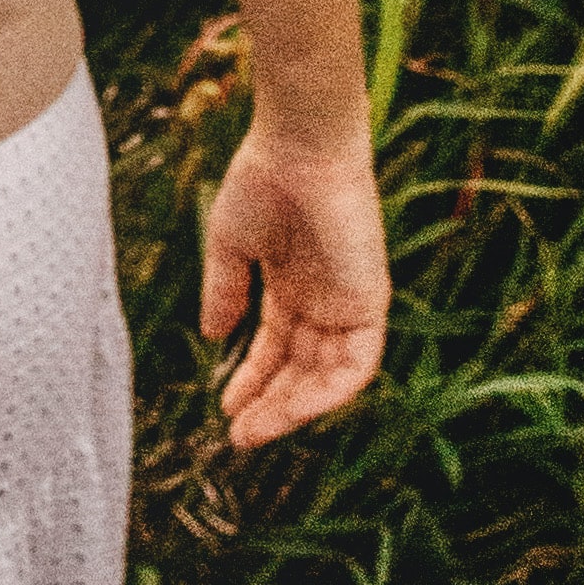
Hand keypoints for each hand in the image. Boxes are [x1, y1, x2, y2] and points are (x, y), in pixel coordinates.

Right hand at [199, 119, 388, 446]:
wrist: (299, 147)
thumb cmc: (263, 182)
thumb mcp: (230, 246)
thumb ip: (224, 292)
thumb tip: (213, 338)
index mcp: (291, 284)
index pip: (276, 349)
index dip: (252, 381)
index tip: (226, 410)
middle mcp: (322, 299)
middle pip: (300, 370)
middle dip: (270, 405)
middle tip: (240, 437)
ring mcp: (348, 303)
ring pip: (327, 377)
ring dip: (294, 408)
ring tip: (257, 431)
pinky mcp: (370, 303)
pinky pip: (357, 365)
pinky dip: (329, 393)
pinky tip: (296, 410)